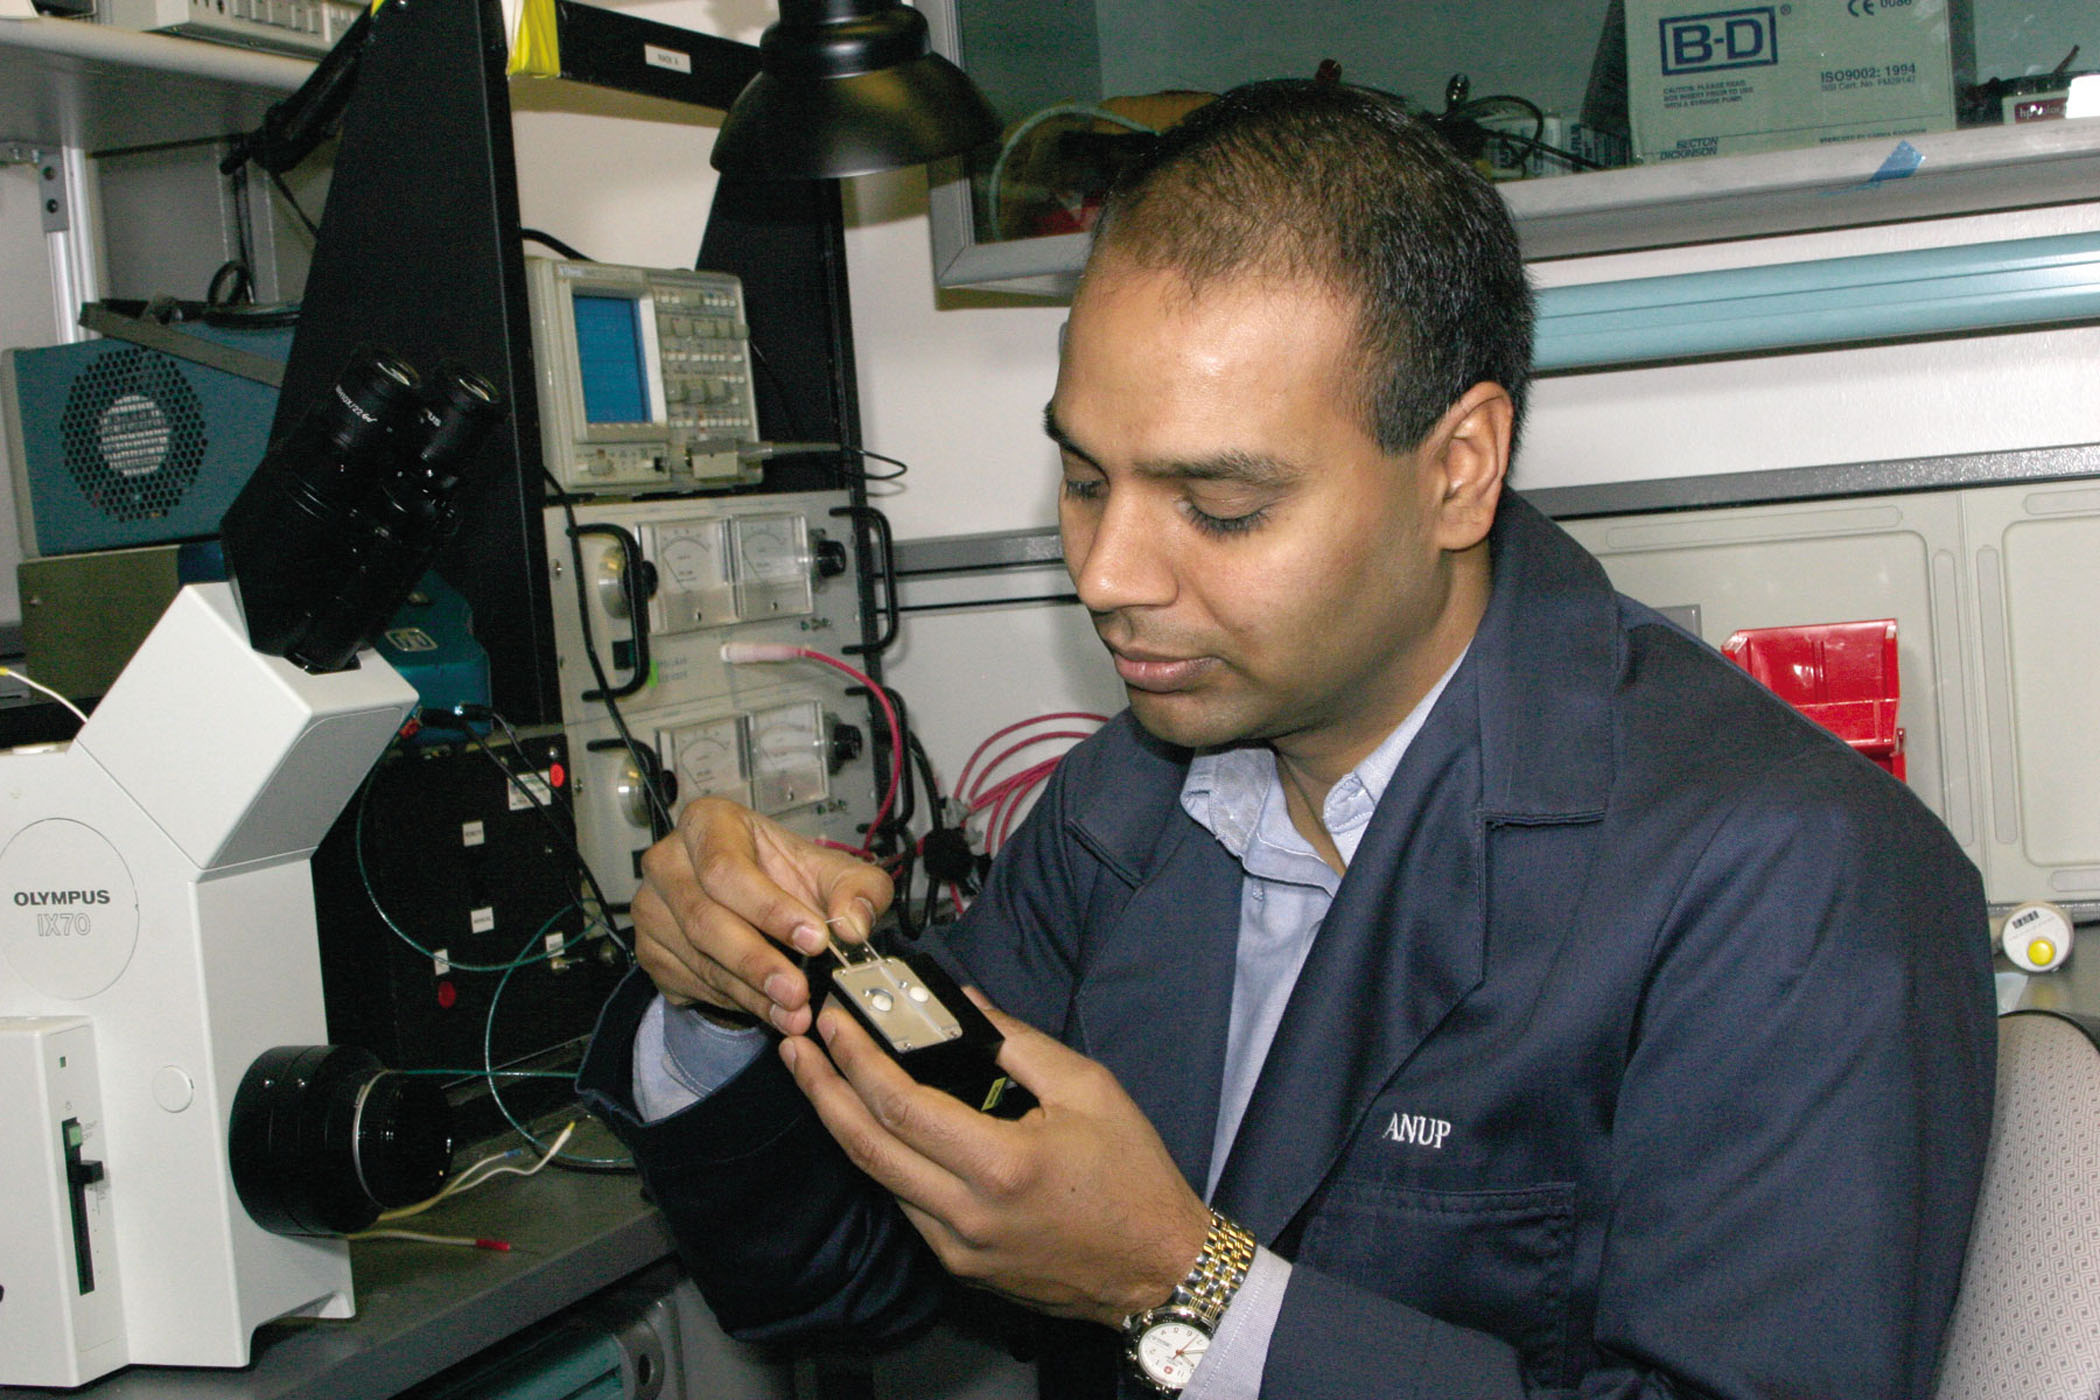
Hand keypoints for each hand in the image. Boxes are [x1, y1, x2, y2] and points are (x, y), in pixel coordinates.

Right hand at [632, 797, 892, 1034]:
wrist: (755, 903)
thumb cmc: (784, 876)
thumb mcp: (832, 871)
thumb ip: (858, 888)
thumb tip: (853, 922)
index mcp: (708, 823)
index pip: (727, 868)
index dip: (770, 908)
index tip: (813, 938)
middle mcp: (670, 862)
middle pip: (705, 918)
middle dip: (758, 961)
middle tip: (798, 990)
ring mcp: (653, 909)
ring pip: (700, 958)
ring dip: (751, 991)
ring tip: (794, 1009)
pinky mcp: (651, 951)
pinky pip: (693, 983)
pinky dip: (736, 1002)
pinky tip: (770, 1009)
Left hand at [780, 989, 1211, 1327]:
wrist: (1158, 1270)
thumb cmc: (1134, 1179)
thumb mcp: (1088, 1089)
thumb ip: (1017, 1043)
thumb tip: (963, 1002)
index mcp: (1000, 1166)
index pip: (901, 1107)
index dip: (857, 1060)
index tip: (834, 1021)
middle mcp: (966, 1214)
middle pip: (865, 1146)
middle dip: (821, 1089)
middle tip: (796, 1044)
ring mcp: (957, 1247)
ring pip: (876, 1179)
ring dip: (840, 1123)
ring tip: (819, 1075)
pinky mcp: (959, 1265)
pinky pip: (904, 1204)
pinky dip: (880, 1158)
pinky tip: (869, 1124)